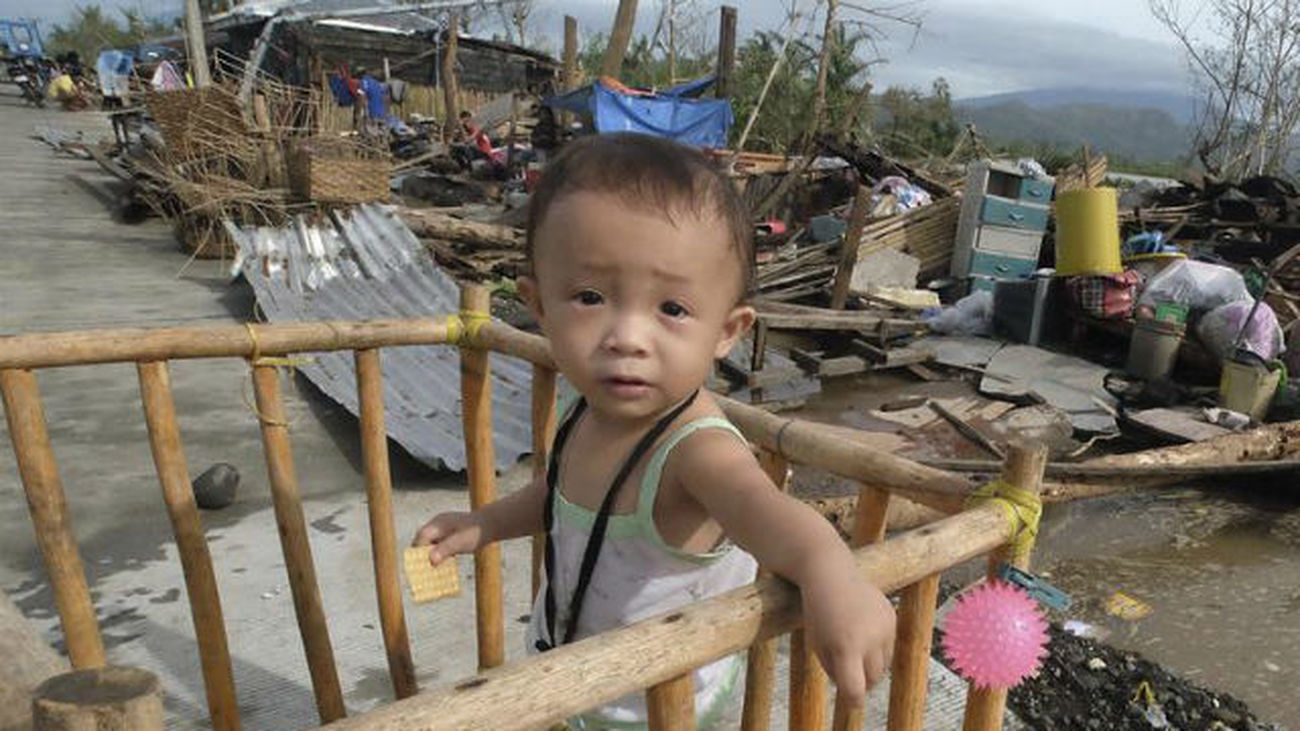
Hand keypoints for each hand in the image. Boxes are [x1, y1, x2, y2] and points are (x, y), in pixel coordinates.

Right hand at [412, 511, 483, 564]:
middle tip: (423, 571)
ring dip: (431, 556)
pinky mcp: (450, 535)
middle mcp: (438, 525)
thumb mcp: (461, 542)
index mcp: (438, 523)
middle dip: (422, 555)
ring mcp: (444, 529)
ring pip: (431, 544)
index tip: (417, 565)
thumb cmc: (476, 532)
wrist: (492, 524)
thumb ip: (445, 549)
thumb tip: (431, 560)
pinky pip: (440, 546)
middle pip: (423, 541)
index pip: (421, 537)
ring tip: (433, 571)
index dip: (417, 551)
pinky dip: (440, 555)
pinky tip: (445, 565)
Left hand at [801, 566, 896, 707]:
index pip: (857, 689)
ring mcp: (884, 628)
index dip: (853, 699)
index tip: (851, 698)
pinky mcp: (892, 618)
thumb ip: (834, 671)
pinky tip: (862, 628)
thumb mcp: (817, 645)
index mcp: (846, 647)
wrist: (831, 575)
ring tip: (852, 643)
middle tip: (848, 668)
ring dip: (870, 663)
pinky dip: (877, 645)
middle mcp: (870, 638)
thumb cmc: (818, 613)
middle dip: (862, 680)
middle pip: (873, 679)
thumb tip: (854, 691)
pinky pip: (889, 645)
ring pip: (884, 664)